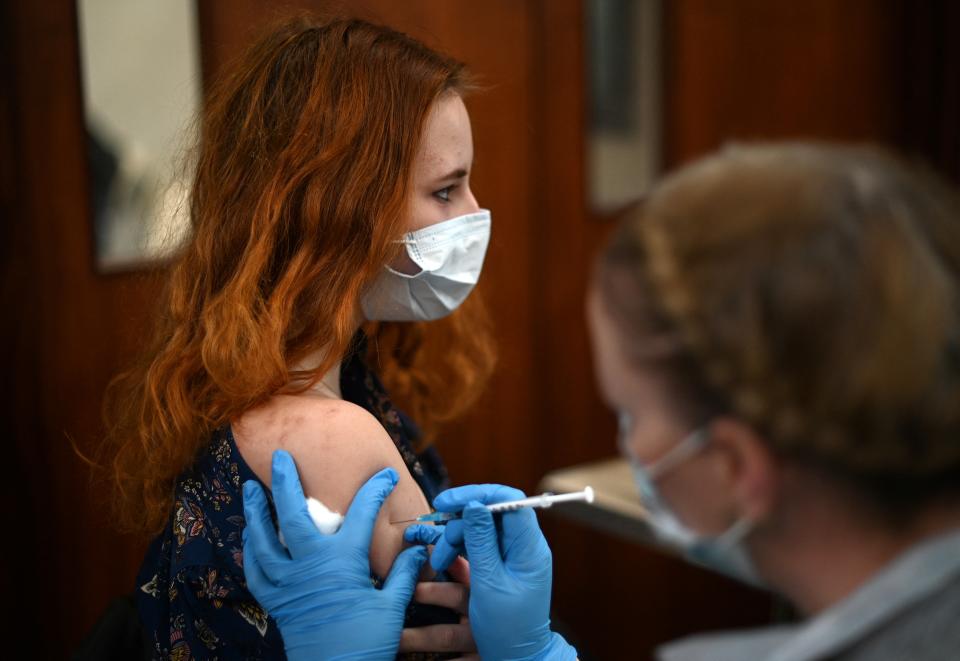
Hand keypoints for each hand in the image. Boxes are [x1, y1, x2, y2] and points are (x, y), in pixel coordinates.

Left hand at [242, 450, 427, 660]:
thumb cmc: (366, 643)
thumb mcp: (391, 608)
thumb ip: (402, 575)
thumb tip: (415, 550)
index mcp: (343, 562)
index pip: (362, 514)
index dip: (375, 491)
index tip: (384, 475)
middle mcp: (310, 566)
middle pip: (291, 515)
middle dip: (285, 482)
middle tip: (280, 457)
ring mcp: (288, 584)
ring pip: (262, 540)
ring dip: (255, 512)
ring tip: (249, 490)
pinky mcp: (276, 602)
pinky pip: (256, 571)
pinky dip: (250, 552)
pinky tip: (250, 538)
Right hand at [406, 485, 576, 660]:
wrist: (518, 657)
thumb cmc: (508, 628)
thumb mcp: (489, 584)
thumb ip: (481, 542)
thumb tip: (475, 505)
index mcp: (529, 548)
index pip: (511, 501)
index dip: (479, 494)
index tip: (449, 501)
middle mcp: (522, 546)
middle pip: (491, 513)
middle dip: (460, 522)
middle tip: (439, 541)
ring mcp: (511, 555)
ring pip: (480, 529)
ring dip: (455, 539)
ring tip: (439, 561)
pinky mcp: (498, 566)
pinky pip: (477, 546)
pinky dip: (459, 550)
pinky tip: (444, 561)